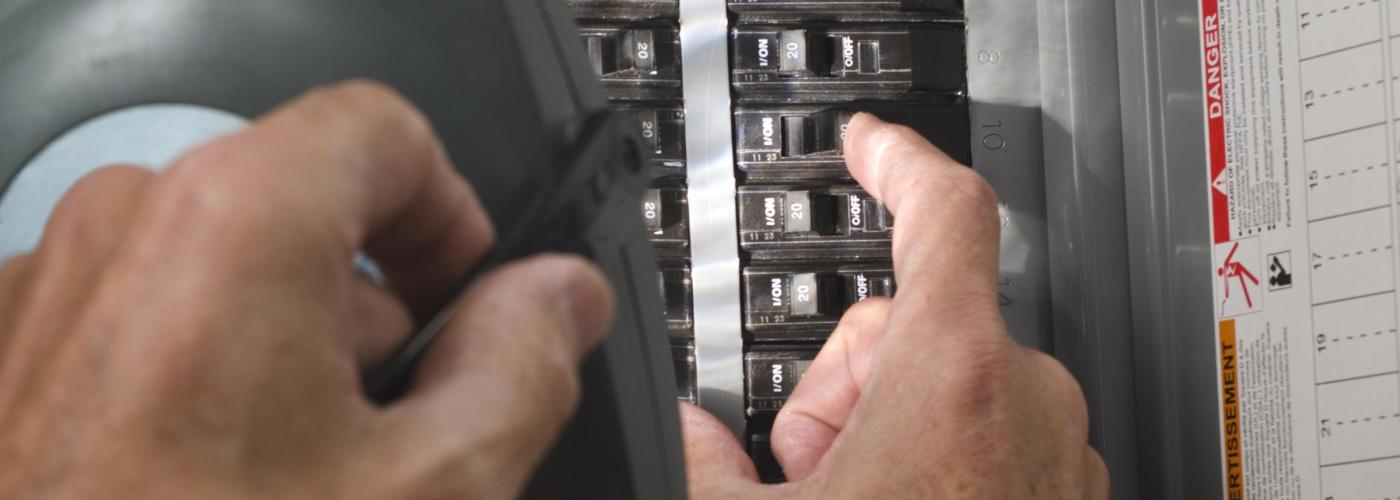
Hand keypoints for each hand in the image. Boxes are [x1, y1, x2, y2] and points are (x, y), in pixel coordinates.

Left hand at [0, 81, 613, 499]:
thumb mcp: (432, 494)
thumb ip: (525, 365)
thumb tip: (556, 302)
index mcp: (233, 226)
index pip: (384, 133)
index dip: (456, 216)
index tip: (473, 304)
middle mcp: (121, 237)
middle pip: (305, 212)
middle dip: (377, 314)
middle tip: (406, 430)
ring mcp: (45, 302)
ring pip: (222, 281)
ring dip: (291, 364)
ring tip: (304, 486)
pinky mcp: (9, 369)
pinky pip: (143, 334)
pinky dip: (205, 390)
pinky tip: (222, 493)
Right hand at [682, 114, 1108, 498]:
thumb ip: (710, 458)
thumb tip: (691, 437)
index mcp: (958, 376)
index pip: (944, 210)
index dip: (897, 160)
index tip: (872, 144)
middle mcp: (1029, 396)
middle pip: (920, 322)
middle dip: (852, 380)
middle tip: (816, 463)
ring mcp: (1062, 443)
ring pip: (960, 382)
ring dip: (898, 425)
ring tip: (863, 493)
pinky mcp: (1074, 484)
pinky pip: (1003, 432)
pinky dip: (951, 458)